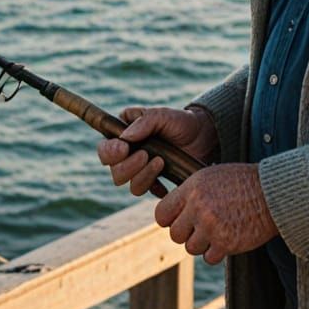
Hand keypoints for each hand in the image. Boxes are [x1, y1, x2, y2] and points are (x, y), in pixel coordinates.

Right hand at [97, 106, 217, 197]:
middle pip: (115, 171)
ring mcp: (142, 171)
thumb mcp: (163, 115)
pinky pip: (149, 193)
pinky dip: (156, 188)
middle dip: (128, 166)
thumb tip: (125, 138)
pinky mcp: (155, 183)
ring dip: (143, 176)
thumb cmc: (180, 122)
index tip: (124, 148)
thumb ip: (144, 122)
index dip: (109, 152)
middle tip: (146, 155)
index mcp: (124, 135)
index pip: (104, 149)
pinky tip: (165, 181)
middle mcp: (129, 155)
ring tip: (161, 162)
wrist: (203, 137)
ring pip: (130, 185)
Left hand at [154, 163, 277, 264]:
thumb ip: (190, 193)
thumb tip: (173, 210)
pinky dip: (217, 252)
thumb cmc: (242, 182)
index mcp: (192, 189)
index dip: (169, 220)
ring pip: (191, 248)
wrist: (271, 193)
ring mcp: (211, 226)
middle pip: (175, 234)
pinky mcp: (226, 243)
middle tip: (201, 228)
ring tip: (217, 231)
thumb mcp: (211, 176)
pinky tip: (227, 238)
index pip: (161, 214)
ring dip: (202, 244)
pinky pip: (209, 258)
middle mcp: (198, 207)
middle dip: (186, 233)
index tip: (179, 220)